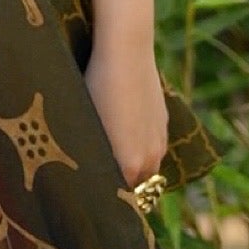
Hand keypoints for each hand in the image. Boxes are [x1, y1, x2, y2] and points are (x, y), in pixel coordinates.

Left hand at [82, 41, 168, 188]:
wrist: (126, 50)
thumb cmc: (96, 85)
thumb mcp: (86, 123)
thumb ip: (91, 155)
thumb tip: (84, 174)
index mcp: (129, 164)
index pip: (120, 198)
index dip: (104, 197)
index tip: (90, 197)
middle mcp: (150, 157)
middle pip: (138, 189)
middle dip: (121, 187)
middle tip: (98, 180)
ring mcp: (160, 139)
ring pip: (148, 168)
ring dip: (134, 168)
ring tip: (111, 157)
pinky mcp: (164, 122)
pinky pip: (154, 147)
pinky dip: (142, 147)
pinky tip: (124, 131)